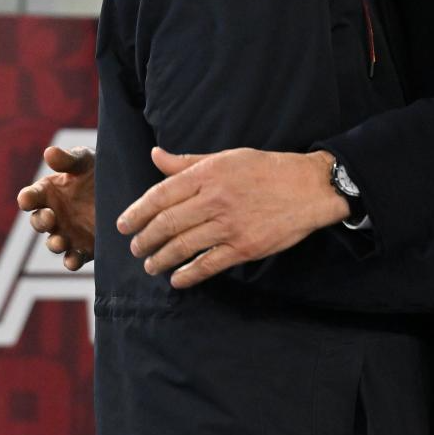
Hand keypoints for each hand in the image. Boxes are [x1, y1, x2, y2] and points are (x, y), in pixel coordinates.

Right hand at [17, 146, 96, 269]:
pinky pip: (74, 258)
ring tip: (60, 241)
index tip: (28, 199)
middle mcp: (54, 215)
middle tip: (49, 218)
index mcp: (48, 192)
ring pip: (54, 242)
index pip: (31, 196)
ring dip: (54, 244)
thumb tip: (49, 153)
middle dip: (41, 221)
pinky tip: (73, 261)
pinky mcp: (85, 247)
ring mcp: (68, 232)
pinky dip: (71, 261)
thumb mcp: (86, 160)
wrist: (126, 185)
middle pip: (39, 221)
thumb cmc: (98, 169)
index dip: (27, 198)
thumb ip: (68, 159)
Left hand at [117, 147, 349, 288]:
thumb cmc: (268, 169)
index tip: (124, 225)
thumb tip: (156, 155)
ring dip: (161, 259)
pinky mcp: (244, 247)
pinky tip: (177, 279)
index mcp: (209, 173)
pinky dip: (188, 274)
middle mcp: (215, 199)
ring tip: (151, 265)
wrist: (309, 187)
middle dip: (145, 239)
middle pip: (167, 224)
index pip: (161, 195)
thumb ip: (189, 162)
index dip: (137, 212)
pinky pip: (207, 264)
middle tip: (137, 248)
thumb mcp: (228, 157)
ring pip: (182, 247)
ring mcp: (229, 225)